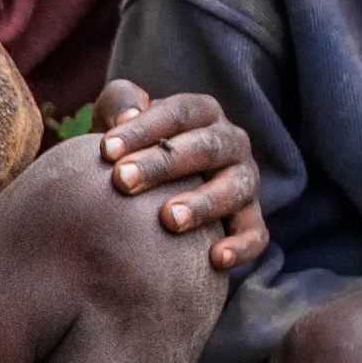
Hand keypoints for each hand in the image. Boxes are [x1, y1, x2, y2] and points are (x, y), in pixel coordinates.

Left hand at [93, 80, 266, 270]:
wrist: (155, 189)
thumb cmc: (134, 148)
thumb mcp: (121, 118)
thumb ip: (119, 103)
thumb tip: (125, 116)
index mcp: (203, 112)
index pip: (177, 113)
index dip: (143, 129)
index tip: (106, 150)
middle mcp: (231, 142)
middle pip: (205, 147)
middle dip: (163, 164)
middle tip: (123, 181)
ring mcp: (246, 181)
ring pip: (234, 189)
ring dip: (203, 203)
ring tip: (169, 219)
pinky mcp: (252, 219)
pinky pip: (255, 233)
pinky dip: (241, 246)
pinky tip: (216, 258)